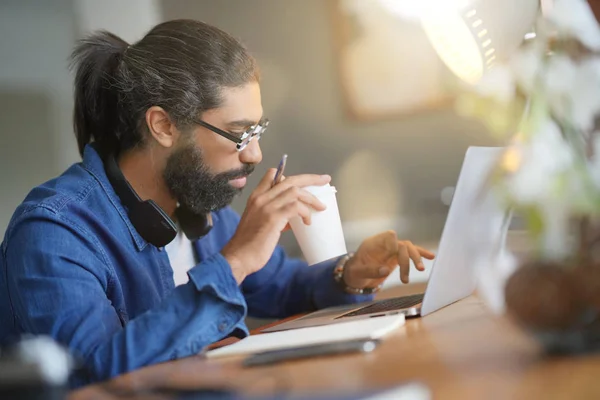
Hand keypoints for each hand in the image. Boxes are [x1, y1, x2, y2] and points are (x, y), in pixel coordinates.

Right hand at [221, 169, 330, 283]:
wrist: (238, 257)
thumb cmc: (249, 245)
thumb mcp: (260, 223)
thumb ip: (275, 215)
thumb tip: (293, 218)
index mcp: (256, 197)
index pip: (273, 175)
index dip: (291, 176)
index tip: (305, 181)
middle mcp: (261, 197)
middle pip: (290, 180)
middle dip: (311, 178)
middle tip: (325, 180)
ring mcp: (266, 206)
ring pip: (295, 191)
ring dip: (311, 198)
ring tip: (320, 208)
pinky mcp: (273, 218)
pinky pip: (295, 207)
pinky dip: (305, 212)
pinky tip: (307, 222)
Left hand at [342, 230, 434, 288]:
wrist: (355, 276)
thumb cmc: (354, 272)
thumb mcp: (357, 273)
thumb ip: (370, 271)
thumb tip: (386, 270)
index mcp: (374, 243)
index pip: (389, 236)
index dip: (395, 244)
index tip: (394, 258)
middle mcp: (385, 245)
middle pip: (402, 244)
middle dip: (408, 258)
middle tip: (408, 275)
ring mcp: (391, 250)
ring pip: (408, 248)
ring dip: (415, 258)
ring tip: (421, 270)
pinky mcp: (396, 257)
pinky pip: (410, 253)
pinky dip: (420, 254)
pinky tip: (431, 256)